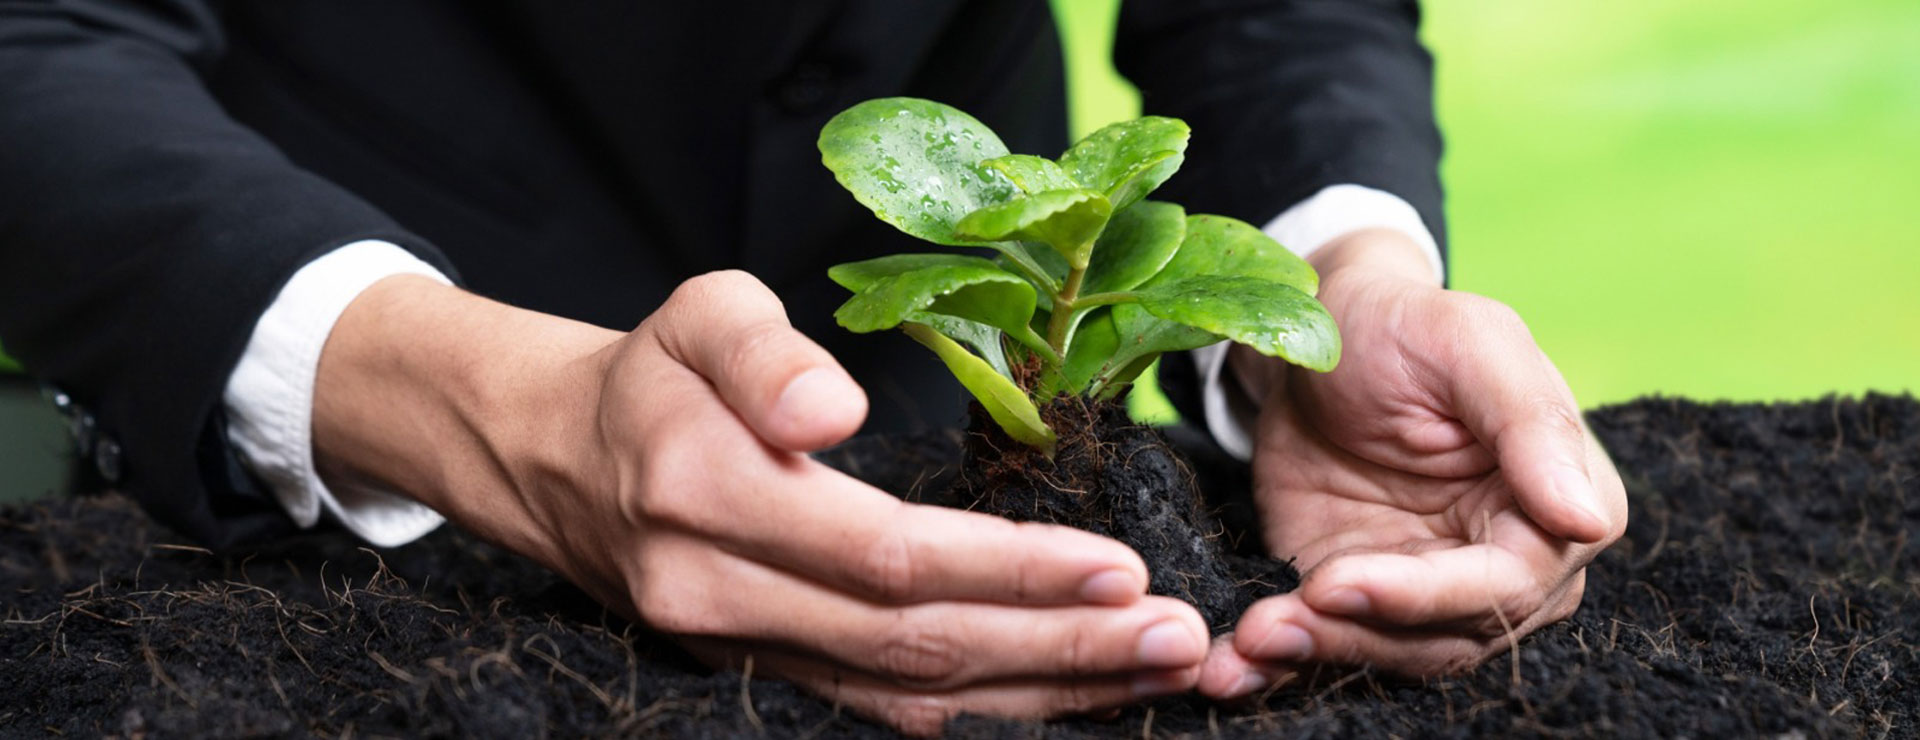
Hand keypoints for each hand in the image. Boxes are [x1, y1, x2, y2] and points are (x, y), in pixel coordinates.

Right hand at [313, 271, 1208, 734]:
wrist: (563, 461)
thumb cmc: (652, 376)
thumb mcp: (694, 316)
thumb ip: (758, 352)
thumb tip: (829, 408)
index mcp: (704, 500)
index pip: (882, 556)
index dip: (1007, 569)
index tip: (1117, 563)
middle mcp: (720, 599)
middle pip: (914, 646)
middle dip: (1058, 646)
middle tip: (1178, 636)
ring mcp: (744, 654)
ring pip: (910, 700)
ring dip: (1043, 692)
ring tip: (1155, 670)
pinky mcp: (772, 674)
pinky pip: (888, 709)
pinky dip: (991, 709)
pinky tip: (1072, 691)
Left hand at [1192, 231, 1627, 698]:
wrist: (1311, 334)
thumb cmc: (1403, 326)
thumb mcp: (1469, 341)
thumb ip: (1532, 420)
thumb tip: (1584, 517)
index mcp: (1557, 511)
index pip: (1506, 585)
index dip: (1422, 595)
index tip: (1337, 583)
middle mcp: (1503, 567)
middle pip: (1442, 636)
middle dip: (1353, 633)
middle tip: (1269, 626)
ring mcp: (1426, 590)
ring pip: (1385, 653)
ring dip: (1311, 652)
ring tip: (1244, 641)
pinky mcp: (1354, 599)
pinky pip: (1327, 645)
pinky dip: (1278, 666)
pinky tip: (1228, 670)